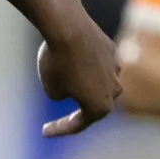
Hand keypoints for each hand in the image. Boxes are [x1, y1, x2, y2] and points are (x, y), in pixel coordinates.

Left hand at [37, 16, 120, 137]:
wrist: (68, 27)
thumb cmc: (57, 62)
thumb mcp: (51, 89)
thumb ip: (63, 96)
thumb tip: (74, 86)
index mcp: (100, 107)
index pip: (78, 124)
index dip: (59, 129)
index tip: (44, 131)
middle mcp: (114, 90)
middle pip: (94, 105)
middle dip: (78, 111)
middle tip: (61, 118)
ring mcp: (115, 69)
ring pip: (98, 83)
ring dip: (83, 85)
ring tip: (64, 83)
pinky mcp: (111, 50)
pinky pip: (97, 63)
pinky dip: (84, 65)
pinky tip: (70, 58)